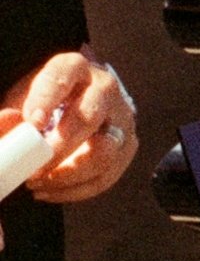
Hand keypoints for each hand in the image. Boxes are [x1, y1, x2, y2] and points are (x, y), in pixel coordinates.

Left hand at [4, 51, 137, 207]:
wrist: (69, 110)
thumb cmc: (39, 105)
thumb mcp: (19, 100)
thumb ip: (8, 114)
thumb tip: (9, 120)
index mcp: (75, 68)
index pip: (64, 75)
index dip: (47, 99)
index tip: (32, 124)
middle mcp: (104, 88)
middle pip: (90, 117)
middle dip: (60, 148)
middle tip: (34, 168)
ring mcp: (121, 117)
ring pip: (105, 152)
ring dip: (69, 175)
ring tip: (38, 183)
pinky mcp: (127, 145)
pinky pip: (107, 174)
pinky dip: (77, 190)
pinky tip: (50, 191)